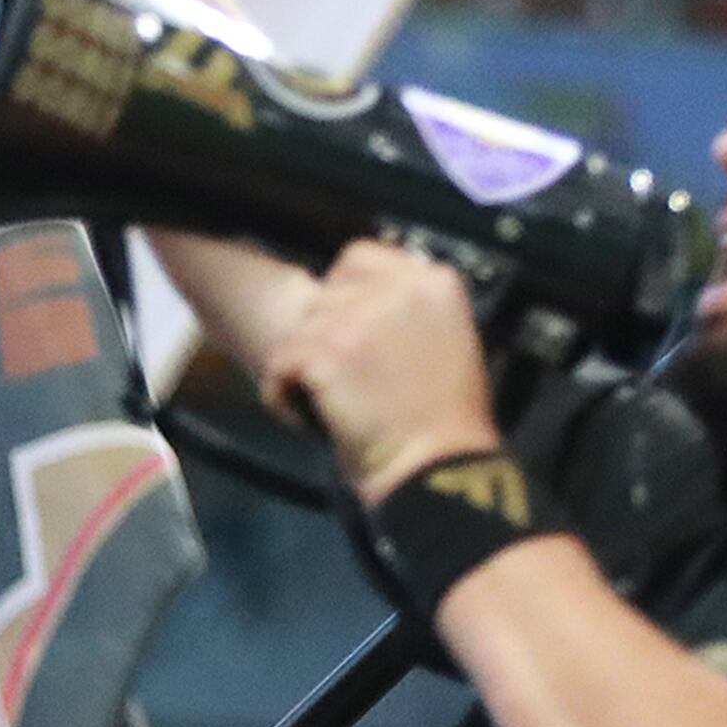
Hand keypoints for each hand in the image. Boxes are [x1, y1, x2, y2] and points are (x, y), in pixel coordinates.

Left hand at [254, 239, 501, 504]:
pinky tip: (308, 418)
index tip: (349, 334)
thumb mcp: (447, 342)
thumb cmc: (447, 421)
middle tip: (342, 379)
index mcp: (435, 281)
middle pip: (324, 293)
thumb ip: (406, 311)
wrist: (437, 468)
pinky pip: (279, 361)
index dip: (344, 295)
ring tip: (329, 403)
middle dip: (323, 334)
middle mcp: (397, 287)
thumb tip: (359, 302)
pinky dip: (282, 394)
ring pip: (298, 328)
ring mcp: (357, 316)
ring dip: (301, 367)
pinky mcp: (324, 349)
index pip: (359, 257)